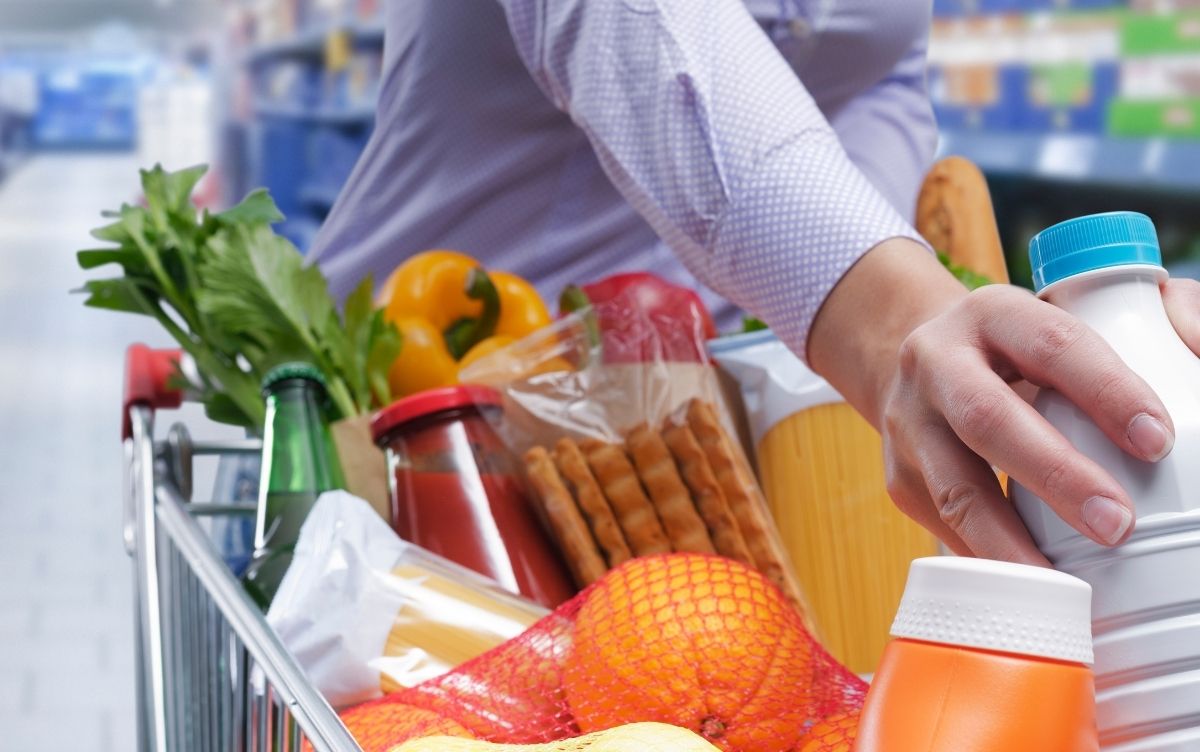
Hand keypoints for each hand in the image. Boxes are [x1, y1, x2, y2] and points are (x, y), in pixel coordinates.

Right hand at [809, 239, 1174, 565]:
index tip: (1157, 441)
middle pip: (987, 418)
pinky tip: (1030, 589)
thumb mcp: (1071, 311)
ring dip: (1009, 539)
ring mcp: (909, 425)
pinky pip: (944, 527)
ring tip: (1064, 585)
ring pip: (953, 487)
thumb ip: (1153, 320)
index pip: (1050, 344)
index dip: (1104, 390)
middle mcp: (935, 363)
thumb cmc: (1017, 349)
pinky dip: (989, 559)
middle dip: (1054, 474)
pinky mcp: (899, 478)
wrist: (916, 363)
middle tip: (1117, 524)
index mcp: (990, 316)